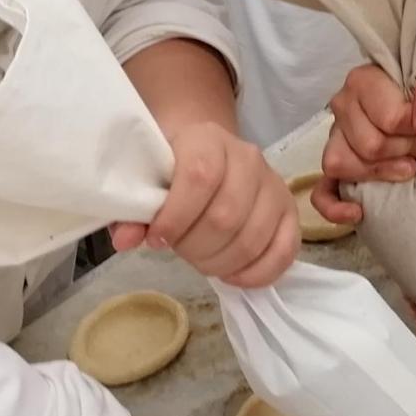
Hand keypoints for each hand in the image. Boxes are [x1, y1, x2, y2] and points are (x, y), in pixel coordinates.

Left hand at [110, 121, 297, 287]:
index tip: (157, 240)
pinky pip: (284, 251)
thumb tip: (125, 241)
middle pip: (227, 216)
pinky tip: (232, 275)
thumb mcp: (145, 179)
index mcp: (207, 140)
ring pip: (252, 238)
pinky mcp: (289, 211)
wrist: (206, 152)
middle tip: (179, 250)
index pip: (200, 177)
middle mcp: (248, 157)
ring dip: (221, 263)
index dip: (177, 216)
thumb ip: (132, 210)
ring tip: (201, 261)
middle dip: (195, 247)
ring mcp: (273, 184)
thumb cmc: (171, 169)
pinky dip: (257, 273)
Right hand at [316, 54, 415, 195]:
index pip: (388, 118)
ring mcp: (336, 138)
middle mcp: (343, 106)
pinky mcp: (337, 167)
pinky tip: (358, 213)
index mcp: (364, 80)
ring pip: (343, 165)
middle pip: (370, 145)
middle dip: (409, 152)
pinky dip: (335, 206)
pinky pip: (323, 192)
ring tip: (412, 170)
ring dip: (382, 174)